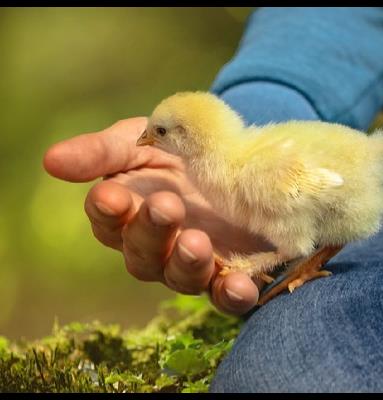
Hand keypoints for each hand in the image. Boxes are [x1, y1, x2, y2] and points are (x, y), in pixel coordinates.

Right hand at [43, 117, 270, 314]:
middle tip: (166, 206)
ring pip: (180, 277)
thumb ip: (101, 152)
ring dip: (187, 264)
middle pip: (142, 254)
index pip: (108, 219)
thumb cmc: (174, 149)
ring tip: (196, 242)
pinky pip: (226, 295)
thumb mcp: (139, 141)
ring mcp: (191, 263)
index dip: (108, 210)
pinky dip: (232, 294)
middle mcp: (156, 246)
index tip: (112, 195)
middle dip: (151, 232)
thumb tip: (50, 161)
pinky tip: (240, 285)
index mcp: (129, 213)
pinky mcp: (229, 272)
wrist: (228, 158)